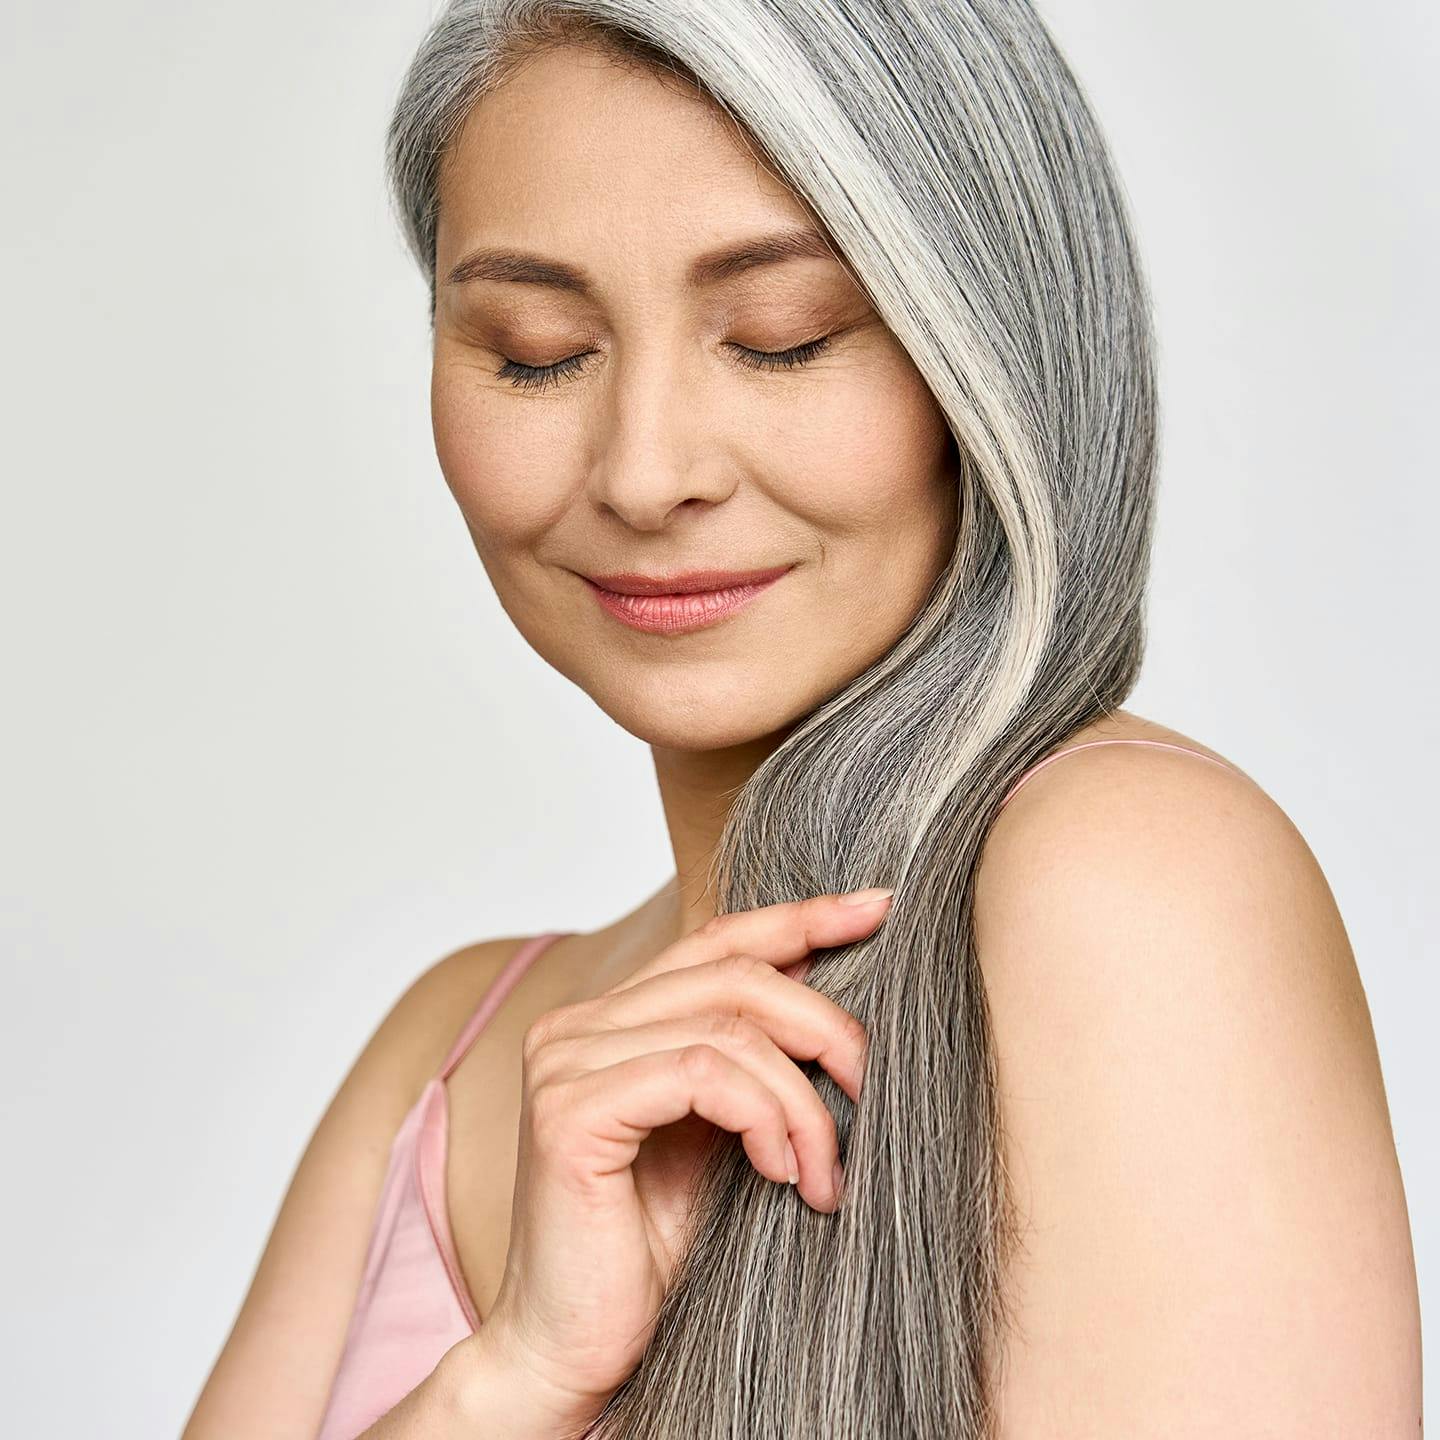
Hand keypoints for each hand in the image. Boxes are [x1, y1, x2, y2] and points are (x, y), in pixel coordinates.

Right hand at [471, 889, 892, 1427]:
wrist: (574, 1350)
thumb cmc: (651, 1251)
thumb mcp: (723, 1133)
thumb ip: (751, 1061)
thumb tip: (835, 996)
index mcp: (611, 1019)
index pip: (717, 940)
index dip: (802, 917)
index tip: (878, 907)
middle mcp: (578, 1024)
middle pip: (734, 973)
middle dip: (823, 1024)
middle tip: (871, 1088)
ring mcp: (565, 1061)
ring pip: (727, 1025)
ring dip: (801, 1099)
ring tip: (824, 1170)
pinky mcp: (569, 1110)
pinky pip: (701, 1073)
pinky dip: (762, 1115)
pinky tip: (780, 1171)